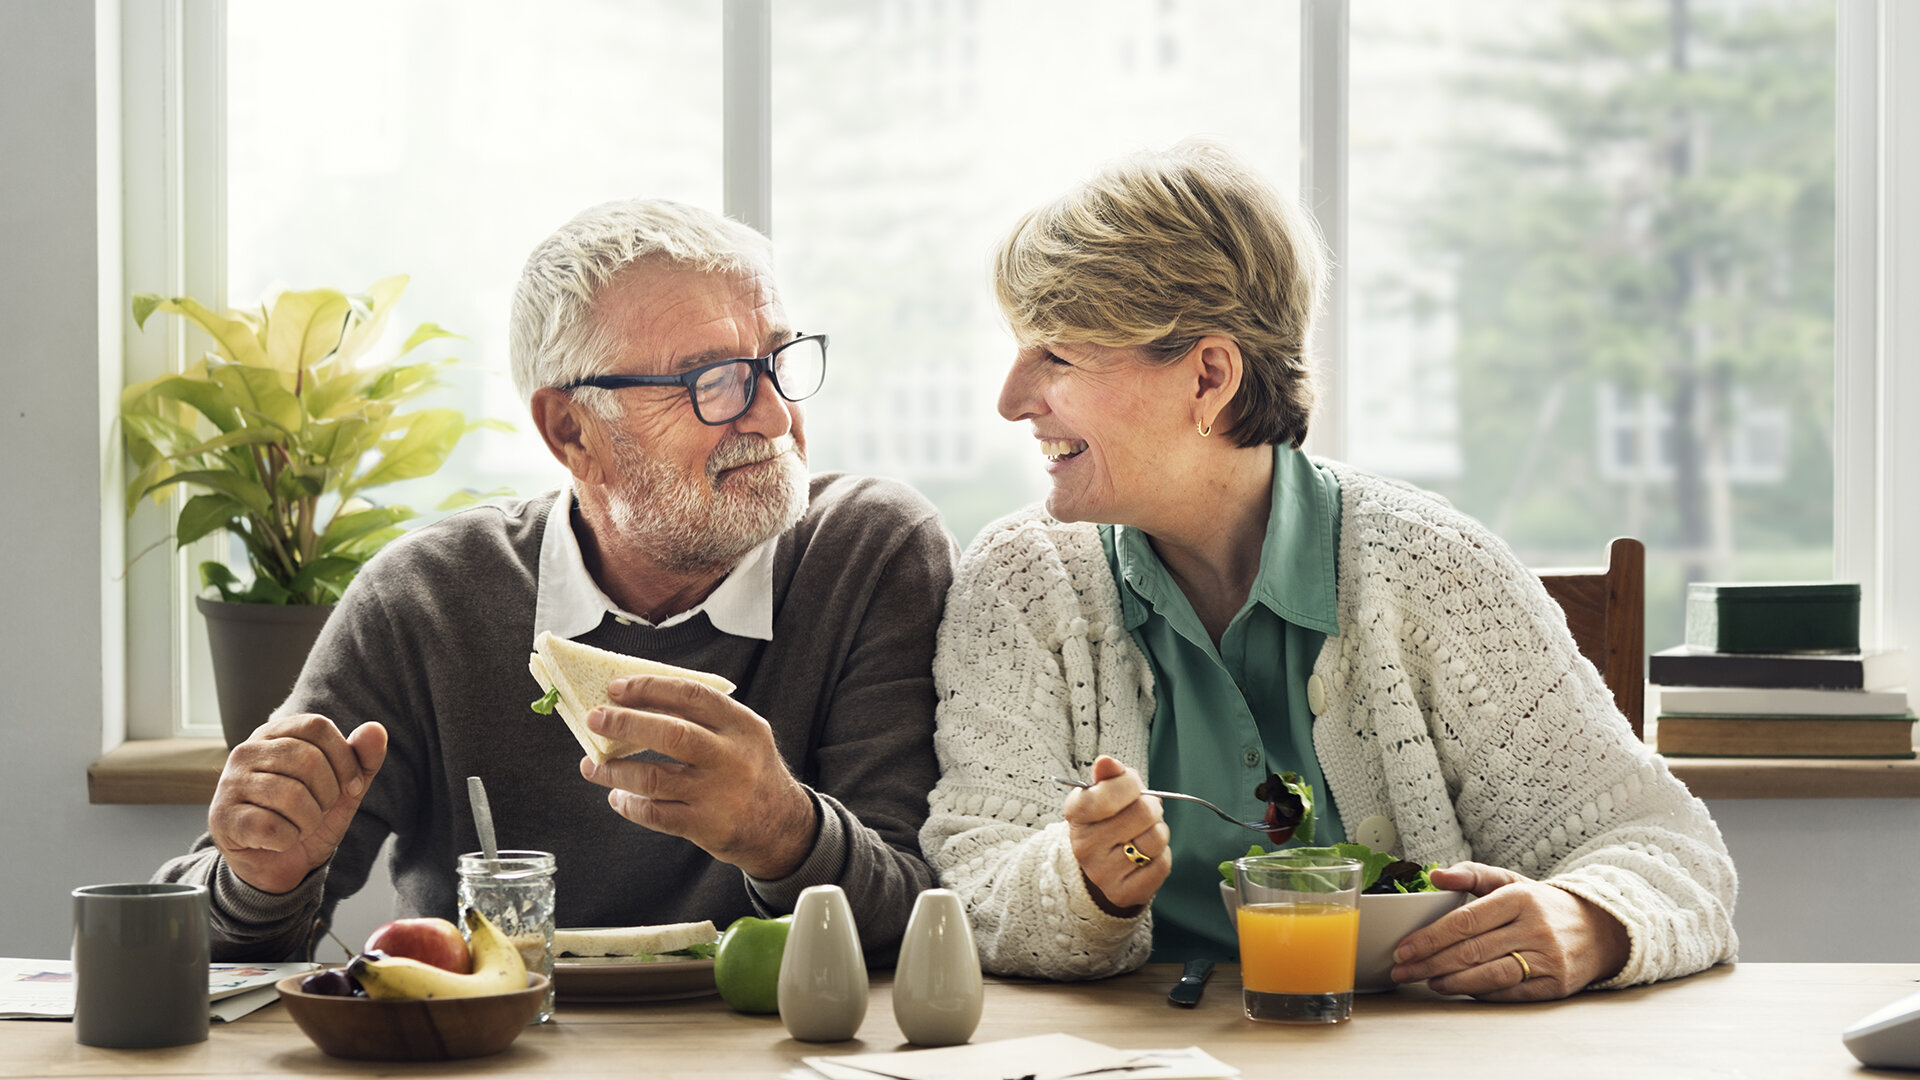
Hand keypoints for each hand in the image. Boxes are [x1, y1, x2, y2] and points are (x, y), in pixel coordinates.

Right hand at [208, 714, 386, 894]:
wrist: (278, 864)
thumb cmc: (308, 815)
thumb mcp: (344, 787)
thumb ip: (362, 759)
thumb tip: (376, 730)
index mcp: (276, 733)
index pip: (318, 726)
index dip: (345, 760)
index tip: (350, 787)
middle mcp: (247, 751)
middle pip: (307, 759)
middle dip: (328, 795)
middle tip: (319, 811)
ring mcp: (229, 783)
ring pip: (291, 795)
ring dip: (309, 821)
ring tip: (299, 826)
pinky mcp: (222, 818)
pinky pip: (271, 827)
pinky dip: (287, 839)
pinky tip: (278, 840)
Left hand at [578, 674, 815, 880]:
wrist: (782, 827)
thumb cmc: (750, 772)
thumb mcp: (743, 736)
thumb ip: (704, 719)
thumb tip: (638, 703)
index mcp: (742, 725)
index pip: (692, 695)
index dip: (650, 688)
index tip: (617, 688)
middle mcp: (732, 757)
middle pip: (671, 733)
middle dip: (625, 723)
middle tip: (594, 718)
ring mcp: (719, 793)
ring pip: (654, 778)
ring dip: (615, 770)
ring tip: (592, 765)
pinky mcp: (707, 825)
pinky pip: (656, 813)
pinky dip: (630, 805)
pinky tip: (618, 797)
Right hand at [1063, 755, 1170, 915]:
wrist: (1101, 865)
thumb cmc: (1107, 820)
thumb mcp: (1103, 793)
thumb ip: (1109, 775)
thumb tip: (1106, 762)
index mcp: (1076, 814)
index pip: (1111, 791)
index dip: (1131, 784)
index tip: (1131, 786)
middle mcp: (1084, 846)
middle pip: (1144, 813)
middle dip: (1151, 807)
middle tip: (1143, 812)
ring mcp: (1102, 873)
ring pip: (1156, 840)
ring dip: (1159, 832)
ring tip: (1144, 833)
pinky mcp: (1122, 893)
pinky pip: (1162, 865)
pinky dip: (1161, 856)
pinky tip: (1145, 856)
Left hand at [1388, 862, 1630, 1000]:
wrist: (1599, 929)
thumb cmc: (1542, 905)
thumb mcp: (1510, 881)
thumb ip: (1471, 874)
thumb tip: (1435, 876)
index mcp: (1520, 898)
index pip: (1465, 920)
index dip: (1430, 937)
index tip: (1404, 948)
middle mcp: (1534, 928)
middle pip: (1472, 950)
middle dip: (1430, 962)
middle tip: (1402, 969)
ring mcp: (1547, 958)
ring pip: (1490, 974)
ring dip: (1451, 981)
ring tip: (1427, 981)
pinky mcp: (1555, 985)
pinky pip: (1509, 992)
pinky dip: (1479, 992)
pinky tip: (1458, 988)